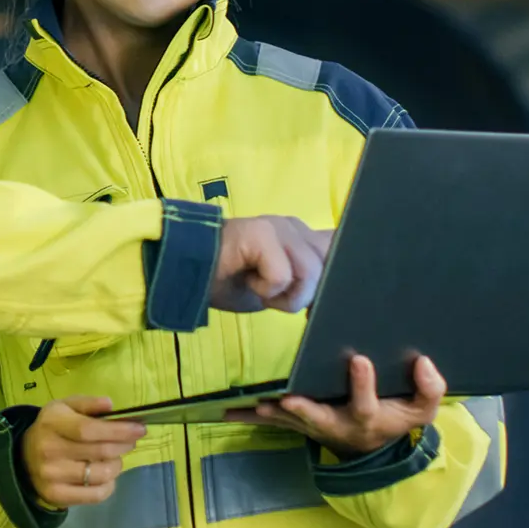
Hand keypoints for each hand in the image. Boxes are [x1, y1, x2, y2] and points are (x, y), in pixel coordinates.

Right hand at [19, 396, 145, 508]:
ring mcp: (52, 476)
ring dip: (117, 465)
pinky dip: (109, 485)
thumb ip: (88, 403)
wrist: (24, 457)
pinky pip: (95, 495)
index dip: (118, 430)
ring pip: (101, 475)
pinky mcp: (56, 496)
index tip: (139, 428)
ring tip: (115, 457)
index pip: (89, 429)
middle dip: (123, 445)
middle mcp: (49, 450)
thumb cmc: (52, 428)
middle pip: (99, 452)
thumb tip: (110, 405)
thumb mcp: (64, 407)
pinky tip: (106, 476)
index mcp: (52, 423)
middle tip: (131, 441)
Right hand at [211, 216, 330, 313]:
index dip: (341, 273)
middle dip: (307, 294)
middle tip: (276, 297)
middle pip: (332, 265)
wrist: (187, 274)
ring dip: (285, 296)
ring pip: (310, 273)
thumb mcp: (279, 287)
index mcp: (302, 236)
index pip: (341, 246)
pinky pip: (282, 275)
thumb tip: (335, 291)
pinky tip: (248, 281)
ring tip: (260, 290)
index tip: (320, 301)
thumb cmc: (230, 282)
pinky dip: (266, 289)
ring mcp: (279, 226)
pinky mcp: (262, 233)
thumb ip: (306, 280)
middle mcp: (295, 226)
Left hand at [240, 355, 445, 458]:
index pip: (367, 403)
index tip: (358, 359)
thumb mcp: (420, 410)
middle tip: (289, 400)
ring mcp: (314, 427)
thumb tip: (424, 363)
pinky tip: (227, 412)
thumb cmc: (394, 420)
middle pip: (321, 419)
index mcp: (368, 417)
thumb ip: (429, 389)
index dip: (363, 384)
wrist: (372, 446)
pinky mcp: (298, 424)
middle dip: (305, 409)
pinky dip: (250, 416)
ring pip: (290, 421)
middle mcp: (338, 425)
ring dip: (271, 415)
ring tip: (255, 405)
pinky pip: (272, 422)